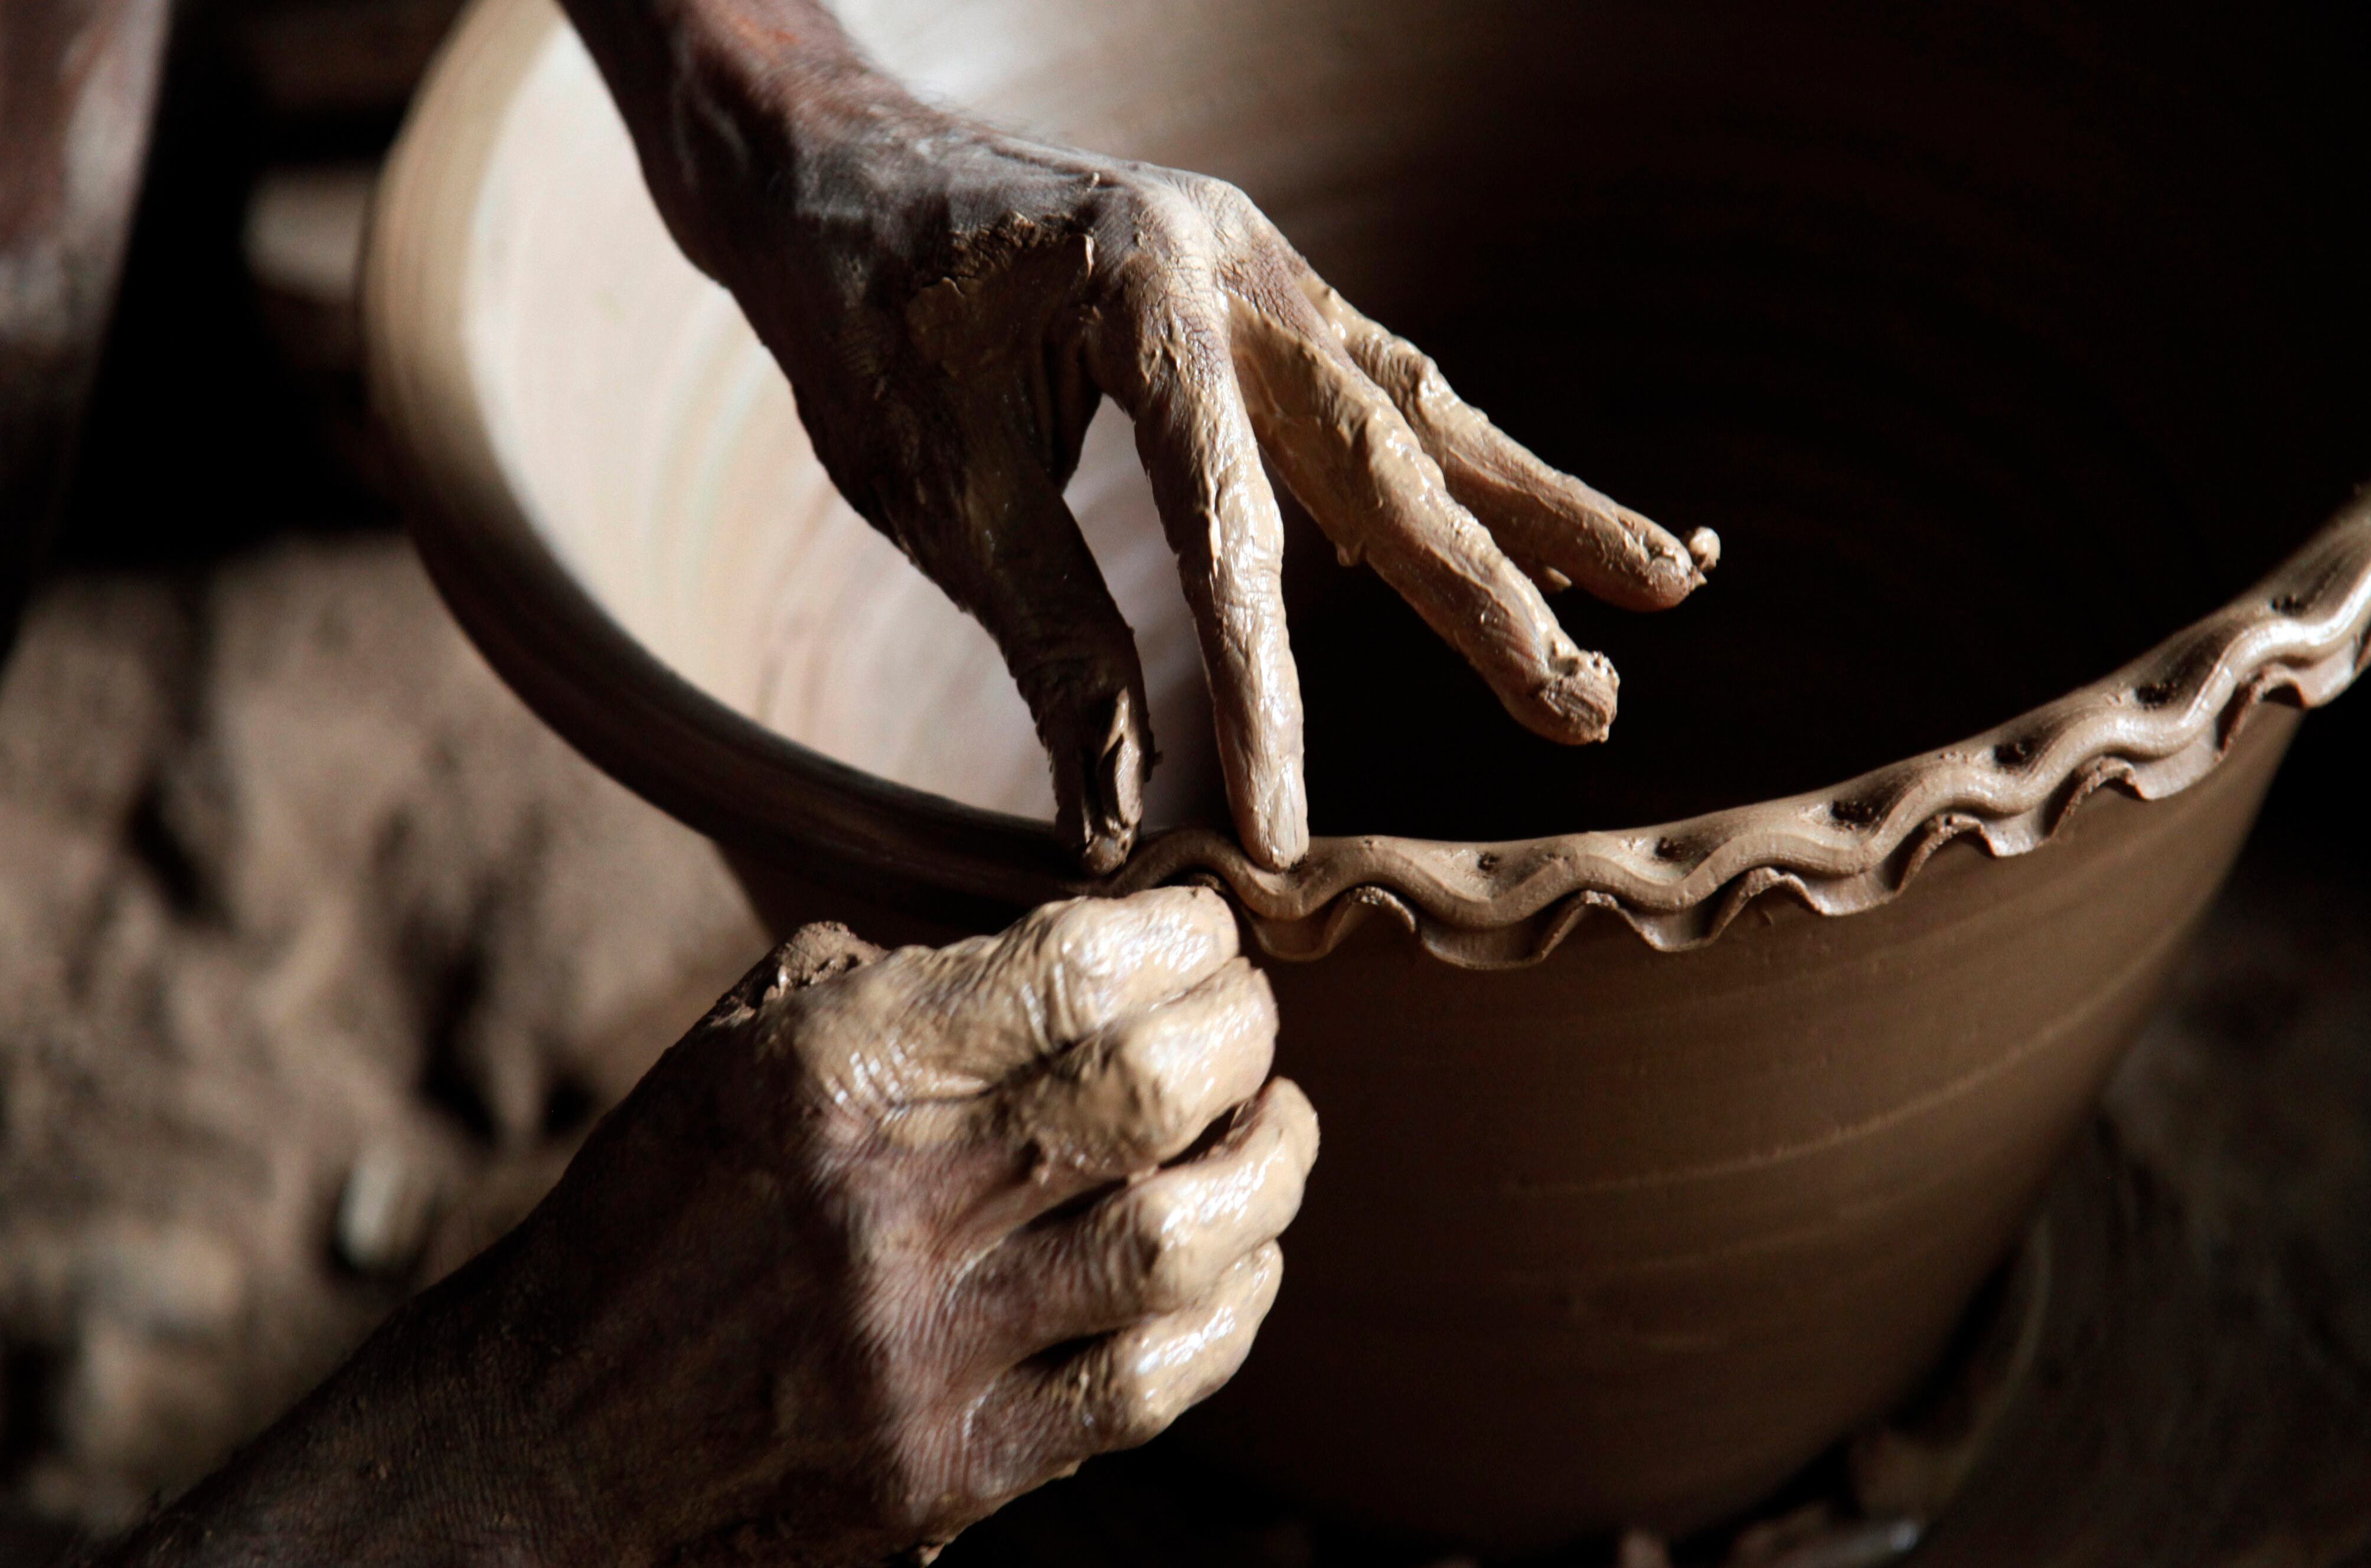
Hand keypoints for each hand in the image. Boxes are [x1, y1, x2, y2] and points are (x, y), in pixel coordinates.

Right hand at [100, 889, 1314, 1565]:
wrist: (544, 1439)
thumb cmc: (654, 1216)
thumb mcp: (738, 1053)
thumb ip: (899, 990)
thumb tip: (1084, 946)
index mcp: (827, 1072)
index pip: (1068, 970)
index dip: (1178, 935)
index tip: (1208, 927)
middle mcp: (885, 1204)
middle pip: (1148, 1090)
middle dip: (1240, 1029)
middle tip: (1250, 1012)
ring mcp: (925, 1349)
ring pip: (1178, 1238)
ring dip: (1270, 1166)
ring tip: (1280, 1122)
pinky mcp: (951, 1470)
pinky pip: (1151, 1387)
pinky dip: (1231, 1312)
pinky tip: (1244, 1258)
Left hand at [570, 0, 1718, 873]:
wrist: (830, 164)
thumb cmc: (861, 319)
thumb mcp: (936, 487)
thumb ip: (1047, 640)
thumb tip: (1121, 816)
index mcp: (1138, 296)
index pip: (1227, 531)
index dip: (1262, 695)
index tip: (1285, 834)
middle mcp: (1230, 266)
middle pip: (1386, 451)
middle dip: (1493, 591)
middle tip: (1587, 709)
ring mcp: (1261, 267)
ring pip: (1423, 405)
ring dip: (1540, 507)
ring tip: (1666, 585)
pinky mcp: (1265, 288)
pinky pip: (1382, 386)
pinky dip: (1458, 467)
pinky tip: (1524, 535)